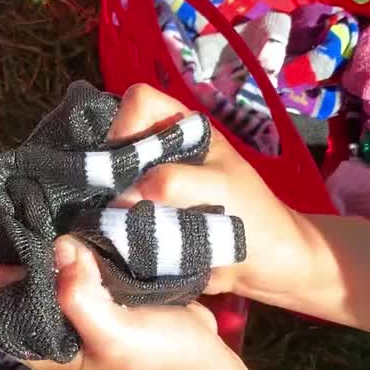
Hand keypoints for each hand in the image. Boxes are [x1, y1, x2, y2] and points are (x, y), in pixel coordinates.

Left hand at [0, 238, 242, 369]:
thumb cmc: (159, 359)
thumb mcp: (113, 334)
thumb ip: (78, 296)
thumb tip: (59, 248)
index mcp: (43, 352)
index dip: (1, 283)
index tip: (22, 249)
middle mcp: (54, 334)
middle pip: (23, 290)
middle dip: (32, 259)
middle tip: (47, 225)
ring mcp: (79, 316)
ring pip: (52, 276)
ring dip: (59, 252)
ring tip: (68, 222)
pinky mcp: (104, 299)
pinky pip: (81, 272)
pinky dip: (83, 253)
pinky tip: (90, 231)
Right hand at [113, 85, 317, 301]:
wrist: (264, 266)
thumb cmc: (252, 213)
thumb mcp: (220, 186)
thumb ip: (175, 181)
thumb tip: (123, 196)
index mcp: (180, 129)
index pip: (138, 103)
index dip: (124, 123)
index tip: (123, 161)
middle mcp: (155, 153)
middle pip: (110, 145)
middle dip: (107, 173)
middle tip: (112, 204)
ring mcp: (143, 188)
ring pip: (104, 184)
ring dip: (105, 206)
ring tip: (116, 227)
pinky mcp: (137, 222)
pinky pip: (110, 219)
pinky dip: (110, 230)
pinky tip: (117, 241)